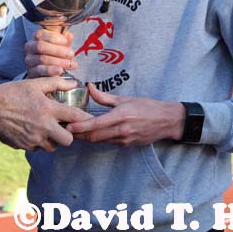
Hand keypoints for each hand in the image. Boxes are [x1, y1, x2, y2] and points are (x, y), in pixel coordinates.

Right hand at [0, 77, 91, 151]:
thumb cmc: (12, 93)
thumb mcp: (34, 84)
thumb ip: (56, 83)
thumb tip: (73, 83)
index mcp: (48, 109)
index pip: (75, 117)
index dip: (86, 120)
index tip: (90, 120)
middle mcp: (44, 127)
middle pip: (68, 140)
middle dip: (68, 135)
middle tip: (63, 128)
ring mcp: (34, 138)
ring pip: (52, 147)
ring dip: (52, 140)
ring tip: (46, 129)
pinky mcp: (24, 146)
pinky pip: (37, 148)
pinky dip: (38, 142)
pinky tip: (32, 131)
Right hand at [24, 29, 77, 78]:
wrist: (47, 72)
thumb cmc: (54, 55)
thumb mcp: (60, 45)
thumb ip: (64, 39)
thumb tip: (69, 36)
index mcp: (37, 38)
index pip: (41, 34)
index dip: (54, 38)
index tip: (65, 41)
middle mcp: (30, 48)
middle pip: (41, 46)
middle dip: (58, 50)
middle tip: (71, 54)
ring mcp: (29, 60)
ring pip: (42, 59)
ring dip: (59, 61)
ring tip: (70, 64)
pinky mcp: (31, 72)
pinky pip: (40, 71)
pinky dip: (51, 70)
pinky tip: (60, 70)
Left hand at [66, 84, 185, 145]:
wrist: (167, 121)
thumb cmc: (147, 107)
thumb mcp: (125, 99)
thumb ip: (104, 97)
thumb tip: (89, 87)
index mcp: (121, 116)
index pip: (95, 124)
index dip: (80, 127)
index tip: (68, 127)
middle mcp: (122, 130)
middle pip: (94, 137)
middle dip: (79, 135)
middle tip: (66, 130)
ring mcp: (125, 139)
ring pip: (100, 141)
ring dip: (87, 138)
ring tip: (75, 132)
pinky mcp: (127, 145)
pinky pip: (109, 142)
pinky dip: (99, 139)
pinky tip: (91, 134)